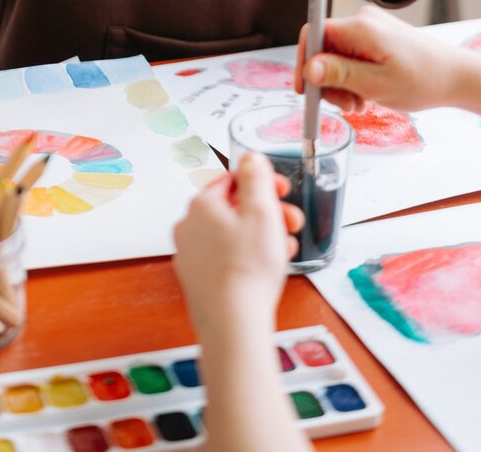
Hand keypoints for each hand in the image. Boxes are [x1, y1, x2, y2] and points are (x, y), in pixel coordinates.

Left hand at [173, 154, 302, 335]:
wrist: (233, 323)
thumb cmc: (248, 268)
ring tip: (287, 248)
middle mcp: (189, 227)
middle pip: (234, 208)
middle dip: (267, 212)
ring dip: (262, 235)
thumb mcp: (262, 211)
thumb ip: (256, 177)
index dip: (263, 183)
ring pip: (232, 234)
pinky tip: (270, 266)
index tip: (283, 190)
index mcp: (201, 205)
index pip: (233, 179)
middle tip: (291, 222)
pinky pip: (226, 257)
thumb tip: (250, 157)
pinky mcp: (198, 280)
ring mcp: (190, 256)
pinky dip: (248, 255)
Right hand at [294, 5, 457, 112]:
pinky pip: (350, 56)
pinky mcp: (376, 36)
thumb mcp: (376, 84)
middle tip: (345, 105)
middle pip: (323, 48)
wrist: (456, 76)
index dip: (302, 62)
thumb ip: (339, 74)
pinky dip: (353, 77)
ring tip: (360, 102)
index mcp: (359, 27)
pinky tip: (366, 94)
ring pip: (336, 56)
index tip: (305, 91)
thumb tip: (308, 68)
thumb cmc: (421, 80)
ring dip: (341, 83)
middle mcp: (361, 20)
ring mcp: (369, 27)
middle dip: (327, 80)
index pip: (312, 34)